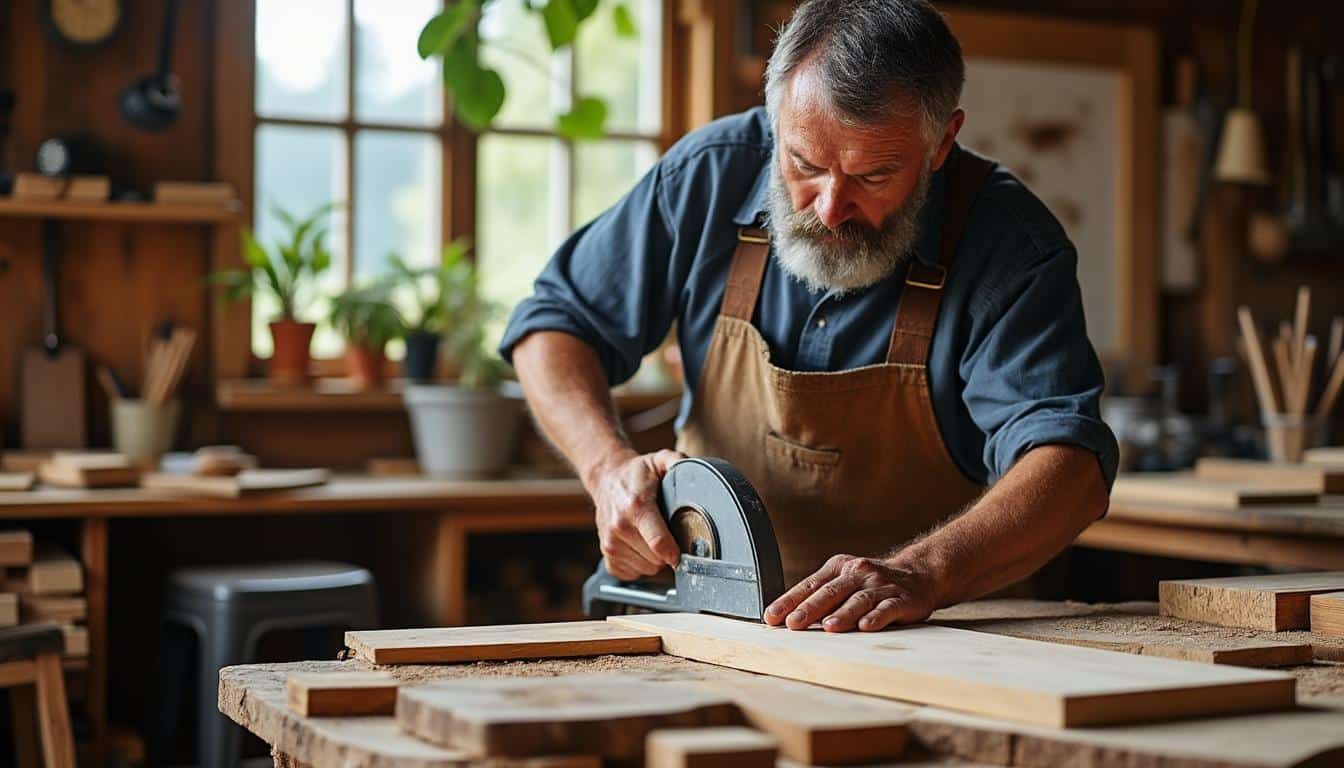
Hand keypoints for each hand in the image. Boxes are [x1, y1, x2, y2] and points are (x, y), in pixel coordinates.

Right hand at [586, 449, 685, 581]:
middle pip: (656, 560)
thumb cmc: (636, 474)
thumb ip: (678, 461)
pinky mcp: (606, 556)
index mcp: (636, 507)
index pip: (659, 544)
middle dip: (667, 552)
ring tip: (651, 537)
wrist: (606, 479)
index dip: (676, 552)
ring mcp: (610, 544)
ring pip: (647, 569)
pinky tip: (640, 546)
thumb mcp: (659, 460)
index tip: (682, 550)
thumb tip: (695, 469)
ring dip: (654, 559)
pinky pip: (632, 573)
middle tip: (666, 533)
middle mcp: (620, 528)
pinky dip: (640, 564)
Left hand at [762, 554, 938, 631]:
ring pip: (857, 600)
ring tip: (828, 627)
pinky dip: (876, 617)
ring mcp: (879, 585)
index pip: (809, 585)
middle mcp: (857, 573)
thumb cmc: (872, 584)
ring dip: (842, 614)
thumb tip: (786, 618)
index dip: (789, 601)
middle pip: (830, 592)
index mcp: (838, 568)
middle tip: (793, 623)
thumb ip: (820, 597)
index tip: (772, 616)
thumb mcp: (844, 582)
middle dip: (809, 608)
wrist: (918, 575)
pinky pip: (886, 608)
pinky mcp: (900, 599)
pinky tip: (865, 626)